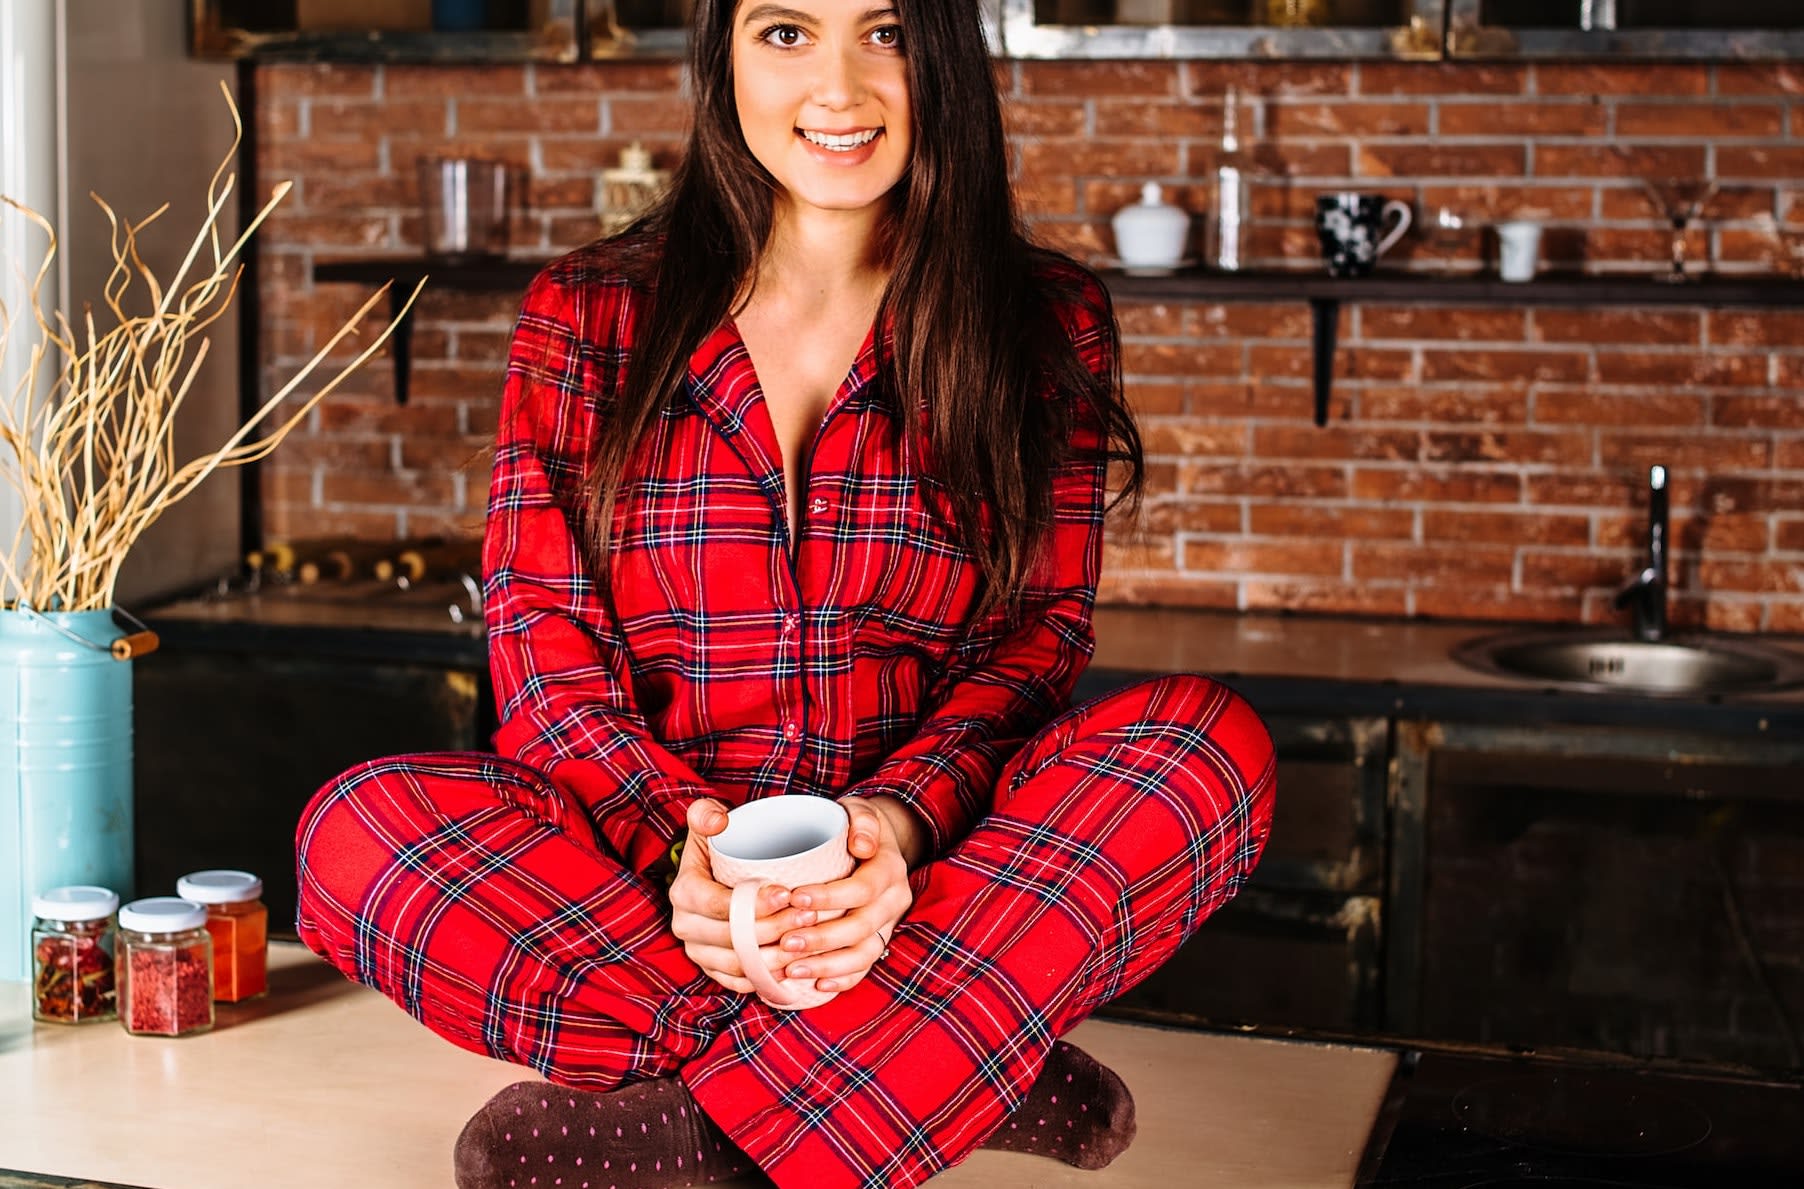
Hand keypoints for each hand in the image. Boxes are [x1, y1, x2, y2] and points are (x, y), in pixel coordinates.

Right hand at [667, 798, 812, 993]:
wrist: (718, 871)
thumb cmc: (720, 843)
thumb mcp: (707, 819)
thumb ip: (707, 813)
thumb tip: (719, 822)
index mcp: (684, 892)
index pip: (719, 906)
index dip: (754, 904)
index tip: (787, 893)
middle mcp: (686, 926)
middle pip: (732, 939)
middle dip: (773, 930)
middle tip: (808, 915)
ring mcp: (699, 951)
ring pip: (738, 965)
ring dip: (775, 957)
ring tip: (807, 938)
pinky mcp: (714, 969)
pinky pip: (740, 982)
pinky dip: (767, 978)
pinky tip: (795, 965)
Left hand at [775, 796, 917, 994]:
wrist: (877, 843)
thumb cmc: (854, 826)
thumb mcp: (860, 810)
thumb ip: (861, 821)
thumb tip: (861, 845)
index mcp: (890, 868)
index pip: (863, 889)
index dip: (830, 897)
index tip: (795, 898)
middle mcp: (894, 900)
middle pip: (861, 927)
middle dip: (822, 939)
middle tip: (785, 943)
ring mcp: (888, 924)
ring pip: (864, 954)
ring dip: (827, 966)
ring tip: (792, 970)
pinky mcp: (879, 940)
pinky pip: (865, 967)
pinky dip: (842, 979)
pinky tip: (816, 986)